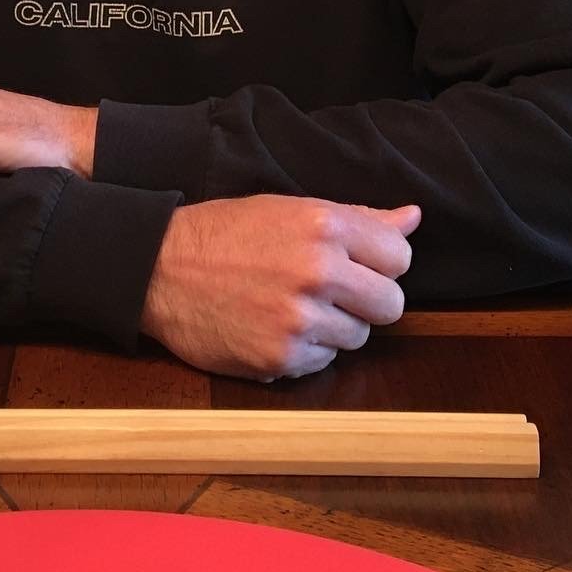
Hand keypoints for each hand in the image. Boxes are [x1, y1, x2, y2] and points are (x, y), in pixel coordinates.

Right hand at [140, 195, 419, 380]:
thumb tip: (413, 217)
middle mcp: (318, 270)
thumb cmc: (226, 233)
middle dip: (367, 300)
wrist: (158, 269)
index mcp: (324, 225)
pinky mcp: (282, 357)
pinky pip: (324, 361)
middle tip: (332, 292)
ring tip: (294, 307)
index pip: (399, 257)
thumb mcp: (290, 210)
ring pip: (358, 336)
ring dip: (335, 327)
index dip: (380, 263)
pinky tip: (274, 327)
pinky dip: (306, 349)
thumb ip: (358, 218)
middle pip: (390, 304)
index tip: (356, 265)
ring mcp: (300, 318)